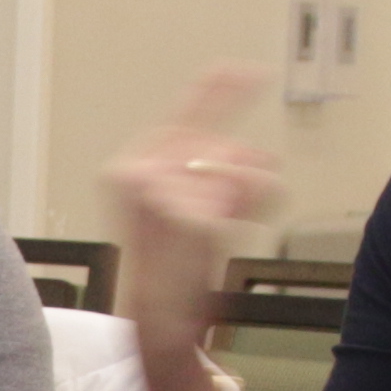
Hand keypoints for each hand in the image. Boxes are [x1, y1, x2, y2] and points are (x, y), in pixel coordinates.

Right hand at [106, 68, 280, 355]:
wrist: (158, 321)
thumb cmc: (172, 268)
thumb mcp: (190, 208)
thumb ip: (221, 171)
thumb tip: (259, 153)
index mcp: (131, 165)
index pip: (184, 115)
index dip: (221, 91)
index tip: (249, 69)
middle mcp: (140, 171)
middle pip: (219, 145)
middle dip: (238, 173)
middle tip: (236, 202)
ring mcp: (163, 191)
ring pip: (238, 168)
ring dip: (247, 196)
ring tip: (224, 227)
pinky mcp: (190, 216)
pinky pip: (249, 192)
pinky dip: (254, 210)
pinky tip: (233, 230)